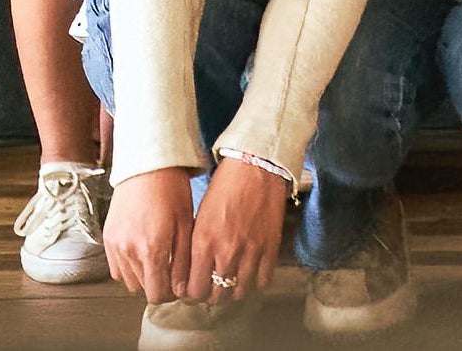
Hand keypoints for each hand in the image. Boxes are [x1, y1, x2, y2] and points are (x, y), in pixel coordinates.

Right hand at [104, 165, 196, 303]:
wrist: (146, 167)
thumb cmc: (171, 191)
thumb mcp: (185, 225)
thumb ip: (182, 261)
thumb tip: (181, 288)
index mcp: (151, 249)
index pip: (157, 293)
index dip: (171, 294)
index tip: (180, 285)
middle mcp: (129, 252)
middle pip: (142, 290)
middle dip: (159, 286)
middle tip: (172, 273)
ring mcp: (115, 247)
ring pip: (128, 282)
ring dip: (144, 279)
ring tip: (159, 262)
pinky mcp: (107, 240)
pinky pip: (116, 269)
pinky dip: (129, 269)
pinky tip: (143, 254)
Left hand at [187, 157, 290, 306]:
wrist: (256, 166)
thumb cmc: (225, 186)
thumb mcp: (199, 217)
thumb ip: (194, 247)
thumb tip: (190, 272)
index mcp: (204, 243)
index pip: (193, 290)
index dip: (190, 295)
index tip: (191, 291)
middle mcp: (227, 251)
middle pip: (215, 296)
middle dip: (209, 296)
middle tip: (209, 289)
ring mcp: (251, 250)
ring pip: (239, 292)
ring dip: (232, 292)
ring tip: (229, 284)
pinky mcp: (271, 246)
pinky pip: (263, 281)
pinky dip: (255, 282)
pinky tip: (249, 274)